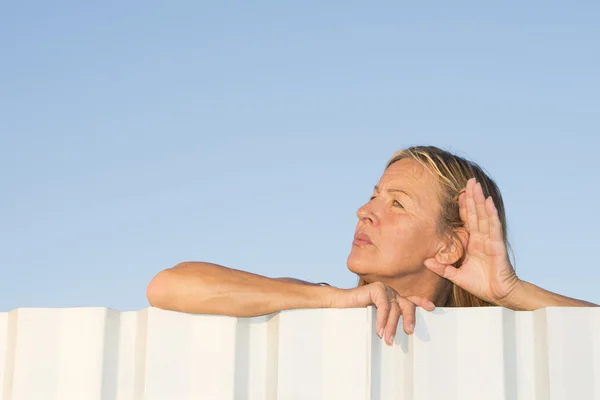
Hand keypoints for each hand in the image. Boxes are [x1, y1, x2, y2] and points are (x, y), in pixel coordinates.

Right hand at [328, 282, 434, 344]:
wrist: (339, 306)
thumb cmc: (357, 315)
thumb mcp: (377, 320)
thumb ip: (389, 322)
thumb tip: (403, 334)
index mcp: (393, 299)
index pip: (411, 300)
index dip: (421, 303)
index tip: (432, 308)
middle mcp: (391, 293)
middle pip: (407, 305)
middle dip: (410, 319)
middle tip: (409, 332)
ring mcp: (384, 289)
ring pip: (395, 308)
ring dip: (391, 326)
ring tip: (389, 340)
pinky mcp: (376, 288)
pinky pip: (384, 305)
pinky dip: (382, 319)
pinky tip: (379, 330)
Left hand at [424, 178, 519, 305]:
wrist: (499, 296)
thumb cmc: (482, 285)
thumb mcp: (456, 276)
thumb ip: (442, 268)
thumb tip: (425, 261)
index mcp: (473, 243)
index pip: (468, 220)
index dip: (464, 206)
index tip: (459, 193)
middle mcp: (482, 238)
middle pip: (476, 213)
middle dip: (472, 197)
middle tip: (469, 180)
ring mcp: (490, 240)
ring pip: (484, 216)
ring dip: (480, 200)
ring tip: (476, 185)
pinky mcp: (497, 245)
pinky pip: (493, 227)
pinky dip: (491, 214)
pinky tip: (488, 202)